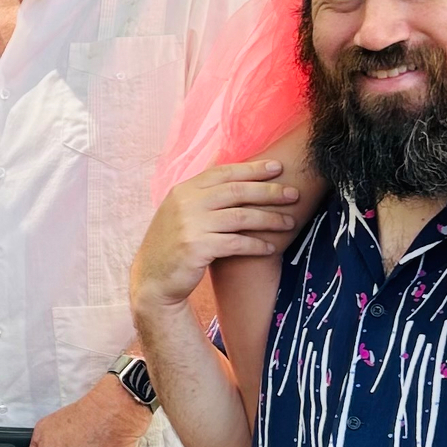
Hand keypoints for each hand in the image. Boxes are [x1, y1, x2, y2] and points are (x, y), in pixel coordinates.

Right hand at [131, 163, 300, 320]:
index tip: (277, 167)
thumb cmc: (174, 246)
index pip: (223, 172)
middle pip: (236, 191)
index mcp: (183, 190)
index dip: (252, 168)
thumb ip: (203, 196)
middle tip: (294, 194)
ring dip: (270, 219)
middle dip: (269, 191)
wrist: (152, 280)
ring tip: (290, 222)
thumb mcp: (180, 213)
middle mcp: (186, 203)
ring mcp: (190, 225)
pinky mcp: (196, 248)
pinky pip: (236, 243)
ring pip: (241, 216)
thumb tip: (235, 178)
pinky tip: (271, 247)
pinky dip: (257, 244)